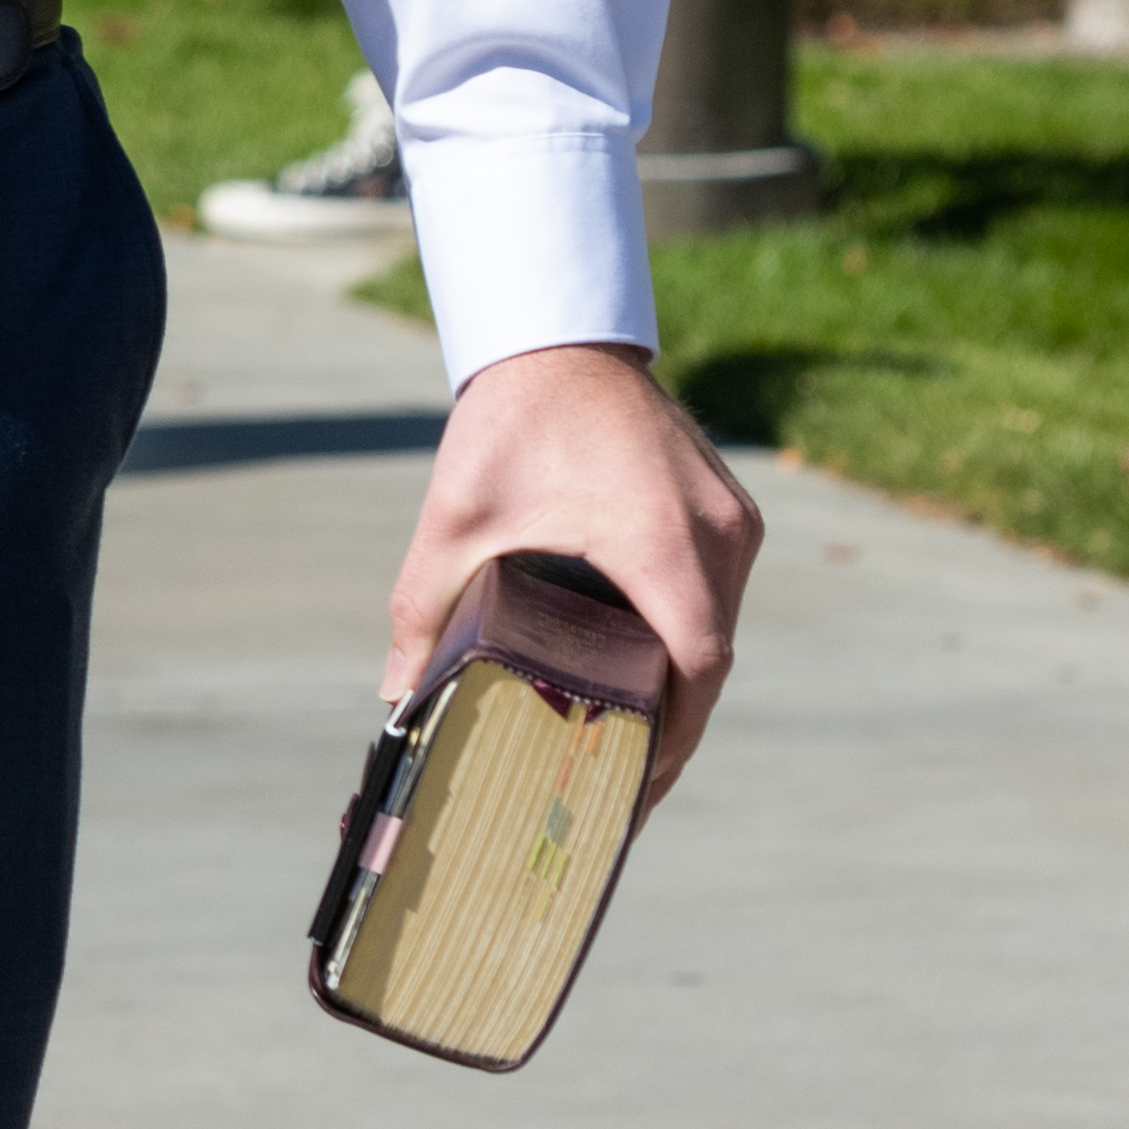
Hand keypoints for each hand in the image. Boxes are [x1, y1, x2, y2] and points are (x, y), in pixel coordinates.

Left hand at [395, 341, 762, 799]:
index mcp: (664, 544)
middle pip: (712, 661)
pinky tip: (645, 668)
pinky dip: (689, 633)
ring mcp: (734, 520)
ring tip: (630, 737)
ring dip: (681, 681)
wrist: (557, 338)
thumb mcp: (455, 519)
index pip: (696, 670)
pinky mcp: (731, 509)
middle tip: (622, 782)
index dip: (672, 741)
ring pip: (720, 628)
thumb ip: (423, 607)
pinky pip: (720, 591)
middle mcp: (719, 536)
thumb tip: (394, 696)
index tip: (637, 790)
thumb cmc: (507, 424)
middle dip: (672, 726)